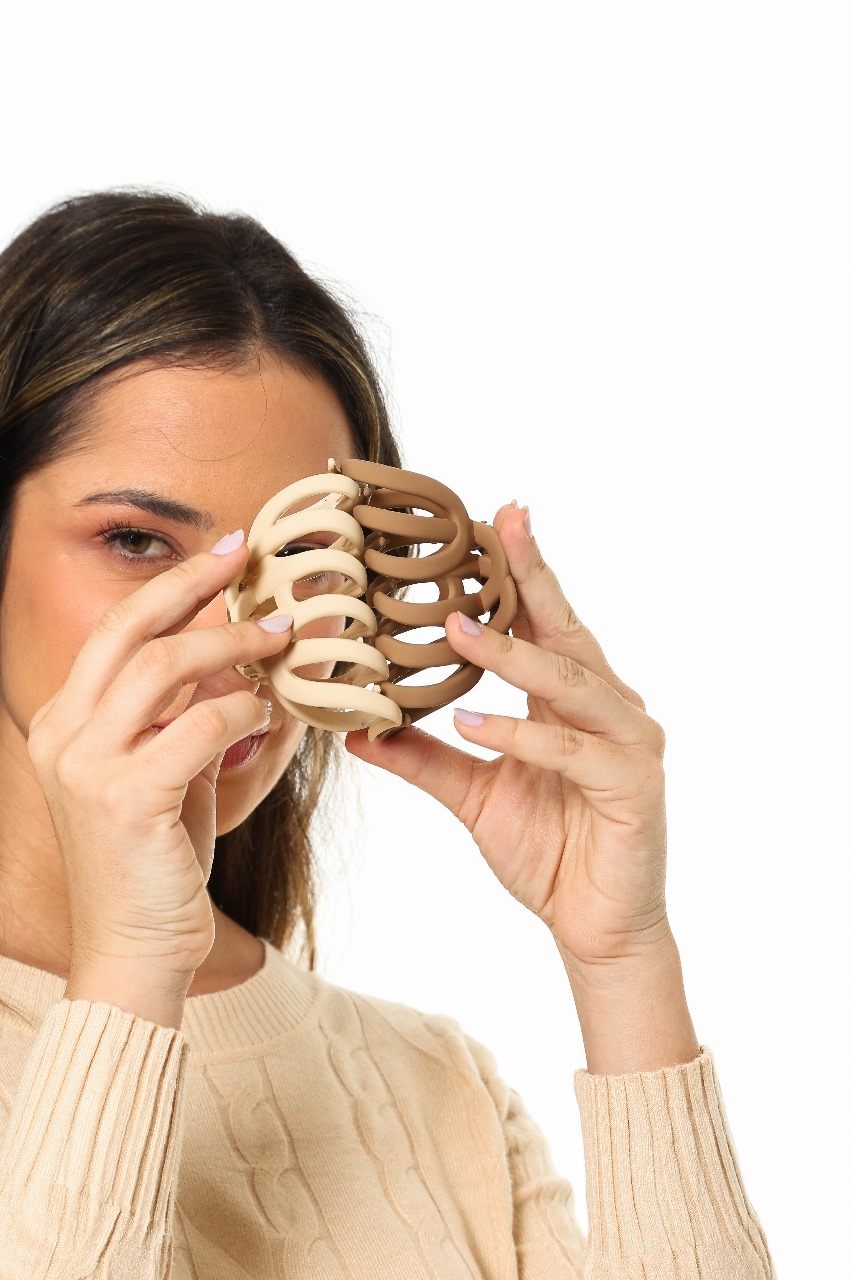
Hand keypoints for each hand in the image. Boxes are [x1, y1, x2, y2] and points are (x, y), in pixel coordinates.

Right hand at [26, 536, 291, 982]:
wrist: (135, 953)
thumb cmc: (155, 866)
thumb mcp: (164, 776)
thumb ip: (184, 720)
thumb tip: (239, 667)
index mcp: (63, 724)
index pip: (116, 632)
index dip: (172, 587)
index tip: (225, 558)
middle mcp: (62, 735)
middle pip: (129, 629)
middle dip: (194, 585)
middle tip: (252, 561)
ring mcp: (86, 765)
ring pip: (165, 666)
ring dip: (233, 644)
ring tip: (281, 640)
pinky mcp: (124, 798)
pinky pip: (201, 725)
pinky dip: (245, 711)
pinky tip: (271, 717)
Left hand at [344, 503, 672, 970]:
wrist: (594, 926)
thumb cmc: (547, 851)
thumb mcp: (473, 794)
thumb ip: (423, 757)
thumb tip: (358, 730)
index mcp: (573, 699)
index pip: (544, 622)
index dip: (520, 572)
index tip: (488, 521)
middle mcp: (609, 706)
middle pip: (566, 629)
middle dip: (532, 575)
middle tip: (500, 522)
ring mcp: (628, 741)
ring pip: (568, 681)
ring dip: (512, 653)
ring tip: (455, 628)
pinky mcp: (633, 783)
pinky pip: (570, 749)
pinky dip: (521, 733)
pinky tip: (473, 723)